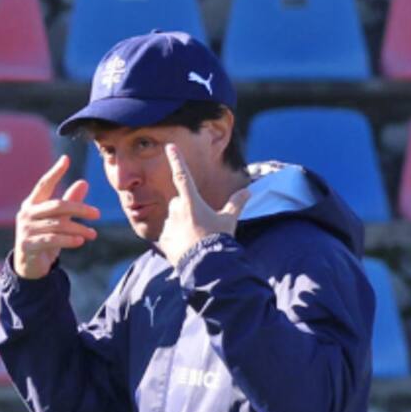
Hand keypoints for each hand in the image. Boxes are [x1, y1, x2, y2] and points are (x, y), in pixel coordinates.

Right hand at [13, 155, 100, 279]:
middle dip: (79, 208)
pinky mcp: (28, 244)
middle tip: (97, 214)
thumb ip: (69, 202)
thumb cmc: (44, 238)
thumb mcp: (58, 220)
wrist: (28, 265)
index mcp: (32, 204)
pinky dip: (68, 240)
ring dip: (78, 229)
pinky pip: (52, 240)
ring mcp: (25, 229)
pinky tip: (80, 241)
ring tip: (93, 234)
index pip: (44, 184)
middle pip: (57, 206)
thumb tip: (84, 182)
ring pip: (58, 225)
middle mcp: (27, 214)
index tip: (66, 159)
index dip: (55, 172)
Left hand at [158, 144, 249, 266]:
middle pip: (179, 202)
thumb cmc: (217, 240)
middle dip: (187, 209)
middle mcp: (176, 210)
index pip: (182, 175)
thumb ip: (236, 204)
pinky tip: (187, 248)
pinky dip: (176, 239)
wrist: (205, 264)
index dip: (176, 160)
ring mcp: (168, 224)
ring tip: (196, 239)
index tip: (170, 147)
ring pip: (173, 219)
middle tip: (201, 225)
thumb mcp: (229, 220)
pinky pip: (169, 235)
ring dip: (182, 225)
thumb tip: (248, 191)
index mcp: (191, 201)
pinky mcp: (163, 239)